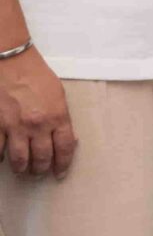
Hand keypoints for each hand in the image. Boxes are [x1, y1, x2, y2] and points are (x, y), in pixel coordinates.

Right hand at [0, 45, 75, 176]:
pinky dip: (0, 157)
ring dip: (21, 168)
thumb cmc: (37, 75)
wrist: (11, 62)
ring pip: (19, 159)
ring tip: (22, 171)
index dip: (62, 164)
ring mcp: (15, 127)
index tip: (59, 173)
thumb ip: (61, 117)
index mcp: (57, 117)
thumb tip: (64, 136)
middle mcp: (37, 125)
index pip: (64, 149)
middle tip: (38, 173)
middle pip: (41, 157)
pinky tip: (2, 159)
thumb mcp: (59, 95)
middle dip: (40, 169)